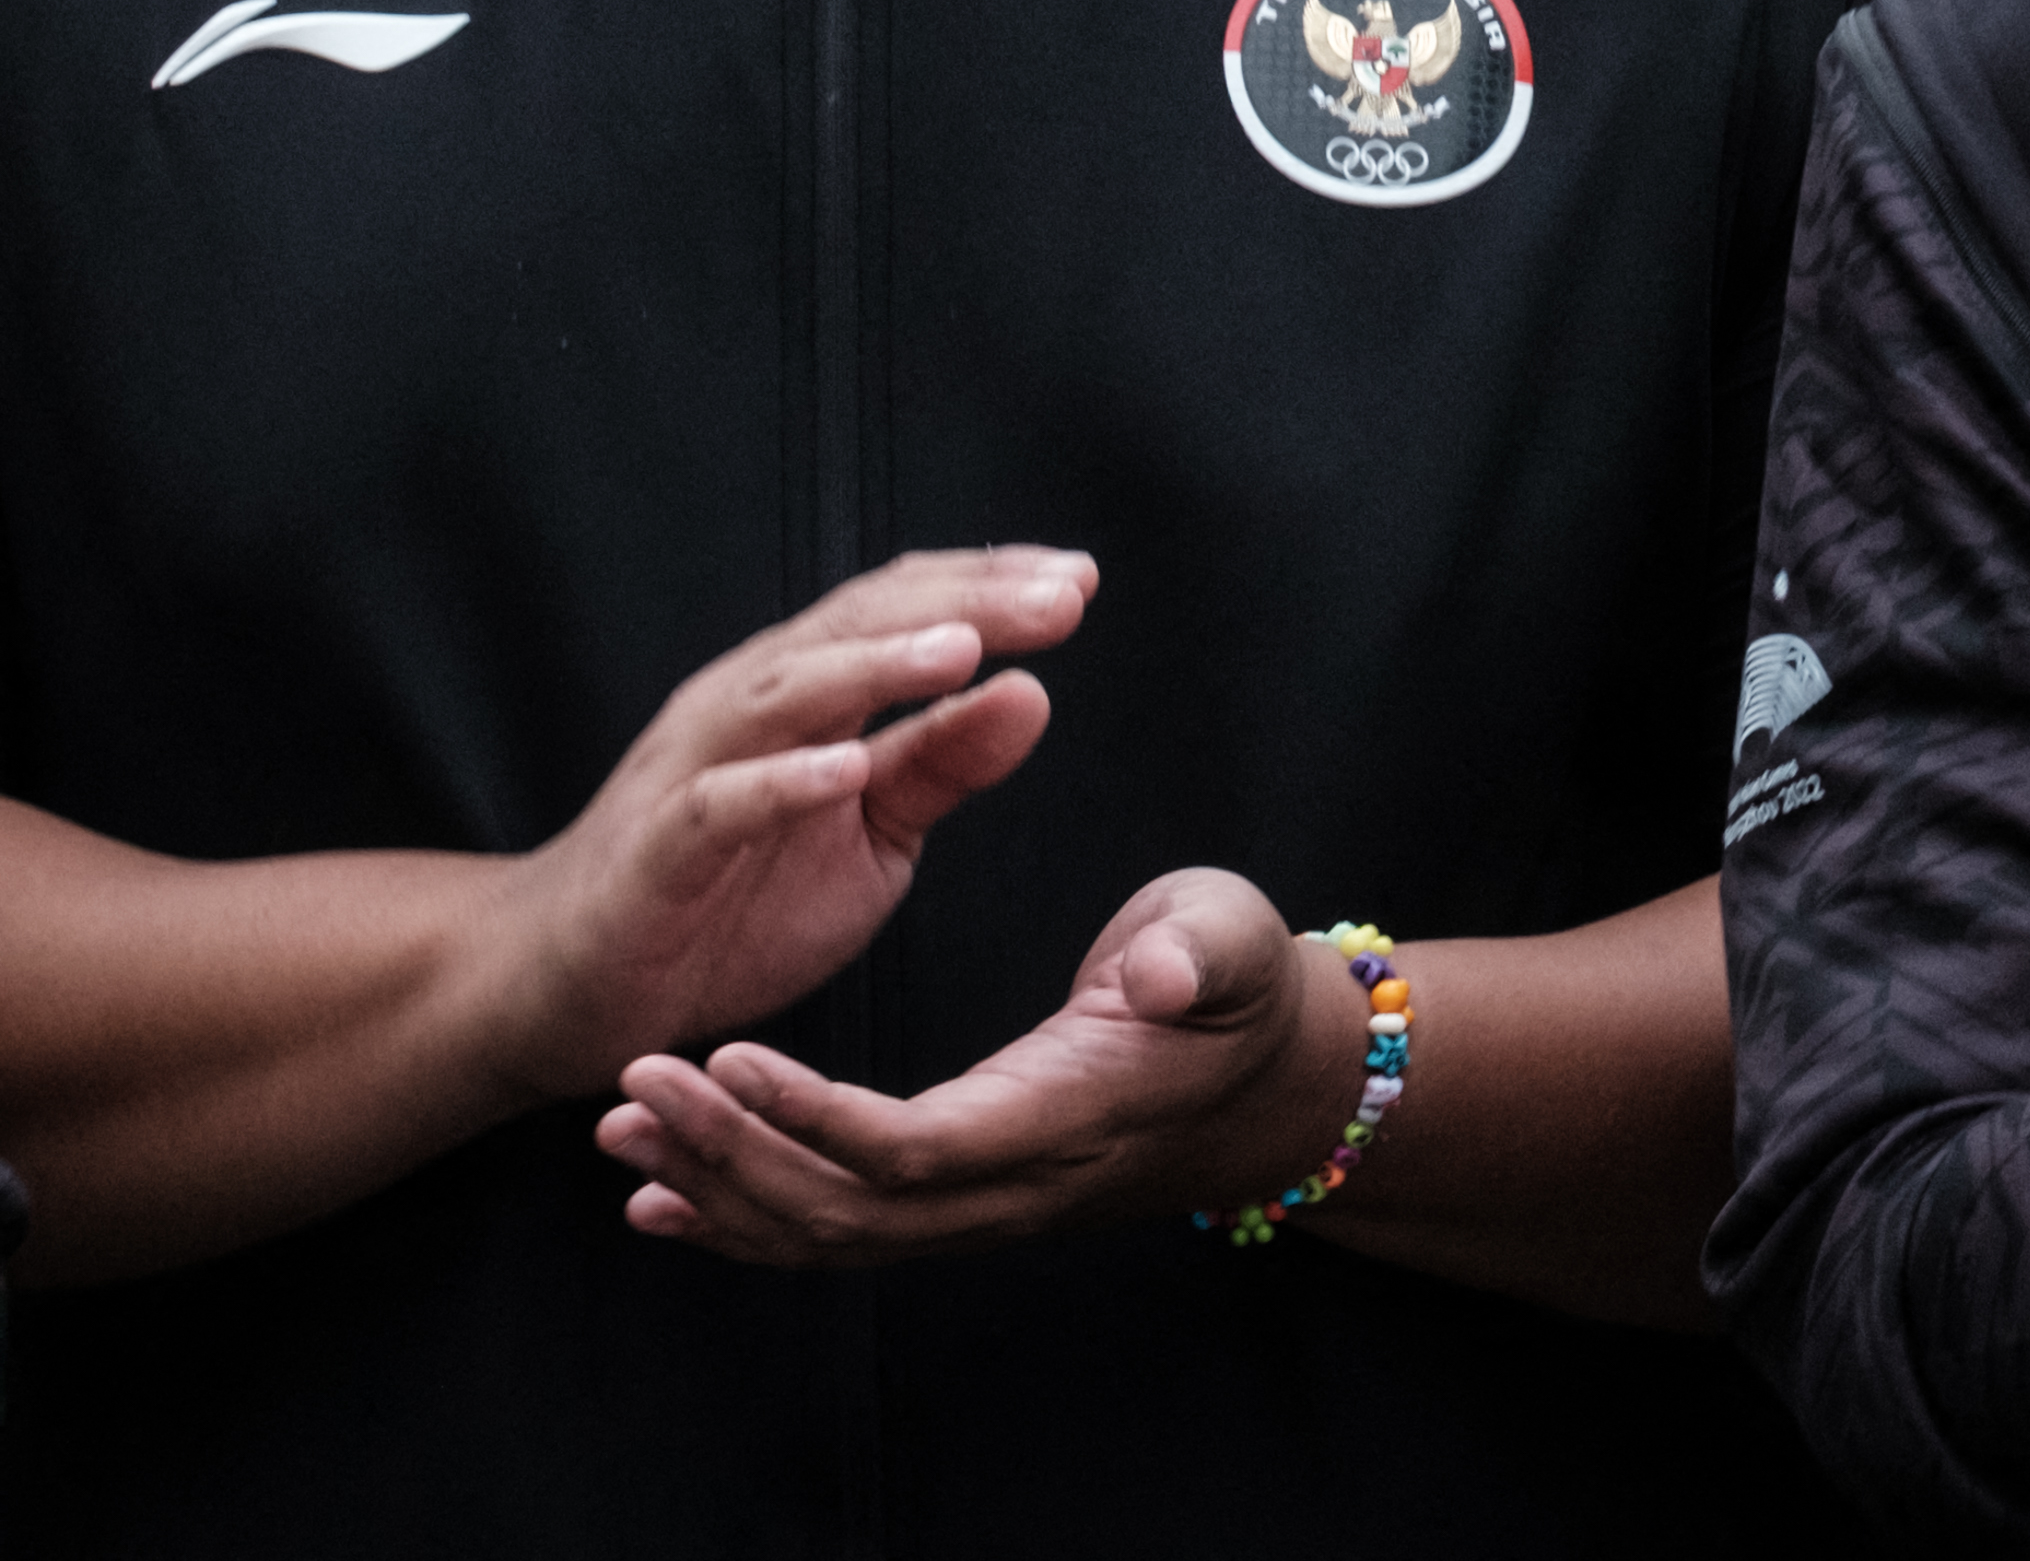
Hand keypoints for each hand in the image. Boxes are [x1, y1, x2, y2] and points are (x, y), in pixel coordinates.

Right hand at [472, 548, 1093, 1105]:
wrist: (564, 989)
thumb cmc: (727, 901)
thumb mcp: (869, 835)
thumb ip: (942, 763)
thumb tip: (1036, 690)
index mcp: (803, 697)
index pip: (900, 610)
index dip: (988, 585)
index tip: (1082, 578)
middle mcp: (746, 710)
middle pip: (856, 630)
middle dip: (964, 605)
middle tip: (1064, 594)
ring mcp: (690, 773)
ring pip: (787, 696)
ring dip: (876, 667)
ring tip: (966, 650)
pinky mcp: (652, 853)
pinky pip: (717, 806)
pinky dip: (780, 783)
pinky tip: (847, 768)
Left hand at [602, 865, 1339, 1259]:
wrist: (1262, 1083)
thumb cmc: (1237, 986)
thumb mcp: (1235, 938)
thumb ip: (1201, 955)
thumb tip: (1156, 979)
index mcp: (1069, 1118)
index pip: (920, 1150)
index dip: (814, 1119)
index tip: (727, 1056)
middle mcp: (1015, 1188)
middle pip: (848, 1212)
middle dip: (730, 1154)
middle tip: (638, 1081)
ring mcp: (983, 1209)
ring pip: (827, 1235)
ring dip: (717, 1187)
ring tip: (623, 1123)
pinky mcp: (956, 1203)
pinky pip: (835, 1235)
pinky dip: (738, 1221)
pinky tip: (661, 1196)